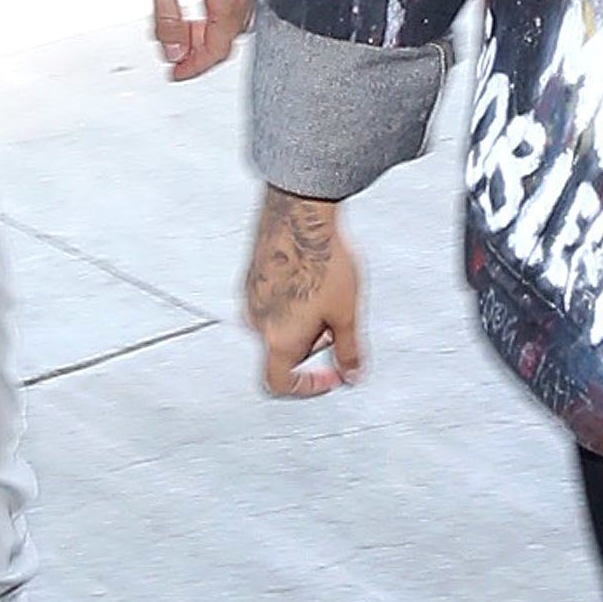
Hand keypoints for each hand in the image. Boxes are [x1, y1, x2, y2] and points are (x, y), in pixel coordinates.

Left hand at [146, 0, 261, 79]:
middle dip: (200, 47)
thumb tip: (171, 52)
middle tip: (173, 48)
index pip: (217, 49)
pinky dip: (220, 6)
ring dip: (211, 27)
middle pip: (230, 37)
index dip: (193, 66)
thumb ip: (167, 19)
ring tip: (183, 22)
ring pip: (236, 17)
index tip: (174, 72)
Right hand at [245, 190, 363, 397]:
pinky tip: (312, 276)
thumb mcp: (347, 312)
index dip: (307, 387)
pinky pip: (271, 301)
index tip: (329, 375)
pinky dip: (292, 300)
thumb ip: (350, 350)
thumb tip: (352, 374)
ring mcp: (250, 297)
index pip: (280, 383)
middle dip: (313, 342)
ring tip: (326, 293)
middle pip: (283, 350)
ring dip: (303, 320)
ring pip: (277, 324)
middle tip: (335, 320)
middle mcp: (256, 321)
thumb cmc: (320, 258)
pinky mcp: (250, 276)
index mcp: (277, 339)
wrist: (299, 214)